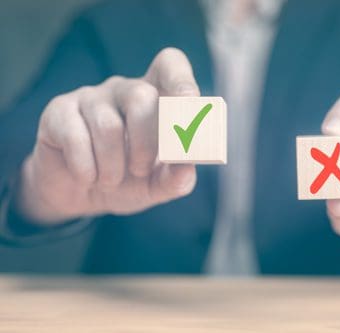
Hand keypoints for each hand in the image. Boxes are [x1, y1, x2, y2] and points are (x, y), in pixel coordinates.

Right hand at [15, 48, 197, 224]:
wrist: (80, 194)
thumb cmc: (128, 181)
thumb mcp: (156, 185)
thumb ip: (177, 178)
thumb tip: (186, 168)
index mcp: (157, 100)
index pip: (170, 66)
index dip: (181, 81)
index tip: (189, 106)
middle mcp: (125, 90)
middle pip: (141, 96)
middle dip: (145, 143)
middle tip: (140, 170)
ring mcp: (90, 97)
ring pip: (108, 124)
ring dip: (113, 165)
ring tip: (111, 180)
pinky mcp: (59, 111)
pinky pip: (75, 137)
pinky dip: (87, 168)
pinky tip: (88, 177)